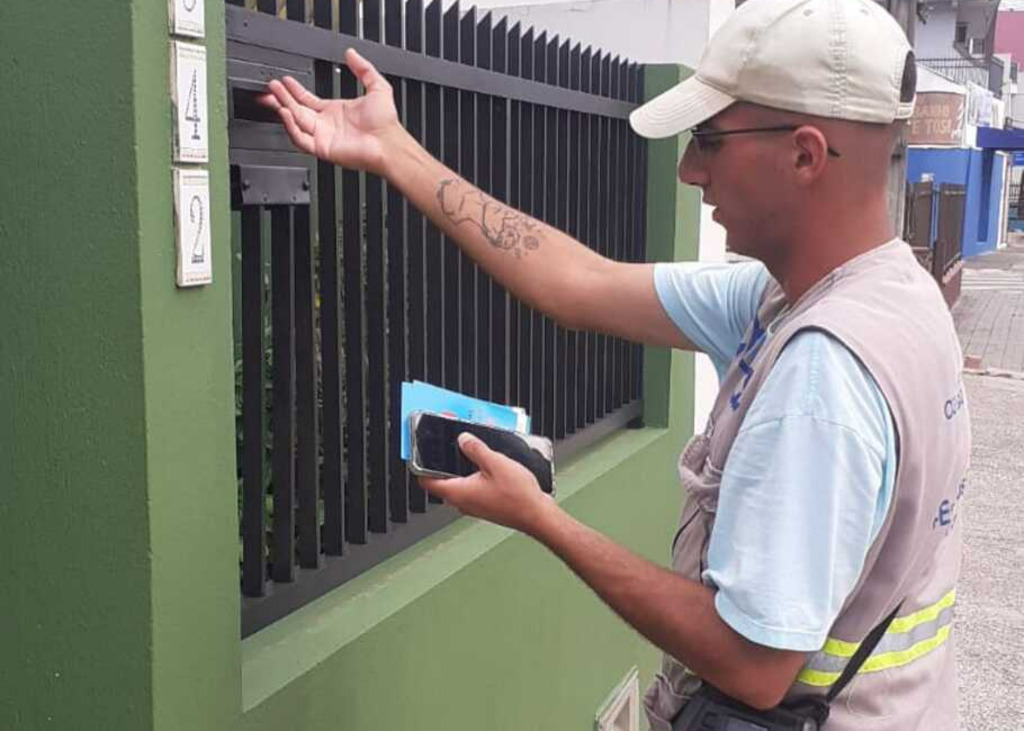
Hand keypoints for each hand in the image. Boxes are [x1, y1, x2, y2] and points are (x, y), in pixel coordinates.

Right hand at [258, 48, 404, 175]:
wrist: (388, 142)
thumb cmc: (386, 122)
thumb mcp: (376, 86)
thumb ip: (363, 68)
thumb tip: (352, 53)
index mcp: (334, 111)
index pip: (307, 99)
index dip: (294, 89)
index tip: (284, 80)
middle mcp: (326, 124)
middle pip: (296, 109)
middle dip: (281, 97)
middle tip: (271, 86)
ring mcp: (323, 136)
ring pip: (295, 121)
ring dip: (283, 107)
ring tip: (274, 94)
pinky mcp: (322, 148)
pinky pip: (300, 138)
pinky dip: (291, 126)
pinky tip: (286, 113)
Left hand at [418, 434, 558, 535]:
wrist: (537, 515)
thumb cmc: (518, 497)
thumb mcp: (495, 463)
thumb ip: (475, 449)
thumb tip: (462, 439)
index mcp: (458, 492)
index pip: (425, 480)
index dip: (420, 463)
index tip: (419, 449)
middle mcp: (462, 501)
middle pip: (442, 478)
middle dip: (444, 459)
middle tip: (449, 441)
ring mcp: (473, 504)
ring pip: (459, 482)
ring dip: (462, 466)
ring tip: (472, 448)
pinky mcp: (484, 504)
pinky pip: (472, 486)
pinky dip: (475, 473)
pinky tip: (487, 463)